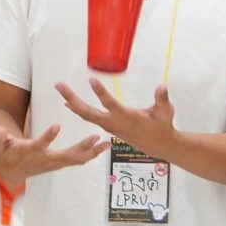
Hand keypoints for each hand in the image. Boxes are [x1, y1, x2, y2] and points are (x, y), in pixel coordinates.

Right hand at [0, 122, 107, 180]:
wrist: (10, 169)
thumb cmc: (4, 152)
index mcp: (29, 153)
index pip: (38, 146)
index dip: (46, 137)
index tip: (57, 125)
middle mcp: (44, 160)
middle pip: (65, 156)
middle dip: (81, 148)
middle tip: (95, 138)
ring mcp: (54, 164)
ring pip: (75, 160)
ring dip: (92, 152)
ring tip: (107, 143)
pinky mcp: (59, 163)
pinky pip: (78, 160)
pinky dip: (91, 154)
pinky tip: (104, 147)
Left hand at [56, 78, 177, 159]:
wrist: (159, 145)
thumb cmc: (163, 125)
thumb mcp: (166, 112)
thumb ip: (162, 99)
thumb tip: (162, 86)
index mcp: (127, 117)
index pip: (110, 104)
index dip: (101, 93)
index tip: (91, 80)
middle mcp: (114, 122)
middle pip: (88, 112)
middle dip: (72, 98)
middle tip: (59, 84)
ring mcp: (109, 125)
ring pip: (86, 114)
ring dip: (72, 101)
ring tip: (60, 88)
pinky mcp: (108, 126)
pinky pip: (89, 117)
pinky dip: (78, 109)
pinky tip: (69, 103)